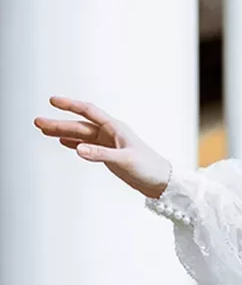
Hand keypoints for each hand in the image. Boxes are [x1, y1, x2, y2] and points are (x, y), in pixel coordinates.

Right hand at [32, 97, 171, 198]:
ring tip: (43, 130)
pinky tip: (63, 142)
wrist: (161, 183)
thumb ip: (100, 155)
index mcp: (114, 128)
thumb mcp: (124, 161)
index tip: (52, 101)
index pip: (88, 111)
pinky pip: (87, 147)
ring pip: (81, 136)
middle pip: (79, 125)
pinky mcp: (109, 156)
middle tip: (38, 122)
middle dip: (58, 123)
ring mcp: (108, 145)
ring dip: (63, 133)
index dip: (70, 105)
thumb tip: (78, 149)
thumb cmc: (149, 168)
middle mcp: (110, 133)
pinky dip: (75, 144)